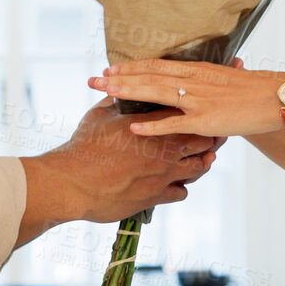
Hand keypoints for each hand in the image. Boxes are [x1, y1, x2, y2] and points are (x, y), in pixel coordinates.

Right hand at [44, 97, 224, 221]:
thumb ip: (115, 101)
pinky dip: (181, 187)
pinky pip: (182, 192)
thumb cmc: (83, 146)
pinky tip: (176, 183)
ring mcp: (163, 174)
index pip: (187, 113)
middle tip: (212, 135)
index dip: (198, 111)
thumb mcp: (99, 115)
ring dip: (201, 162)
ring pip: (199, 167)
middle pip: (203, 140)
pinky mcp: (156, 196)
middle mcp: (164, 148)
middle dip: (209, 137)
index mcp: (153, 124)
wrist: (72, 182)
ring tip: (201, 159)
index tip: (202, 110)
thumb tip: (118, 89)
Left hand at [90, 58, 284, 137]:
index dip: (131, 67)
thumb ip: (205, 80)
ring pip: (156, 93)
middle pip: (149, 76)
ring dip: (128, 92)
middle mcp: (193, 81)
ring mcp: (198, 101)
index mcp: (197, 71)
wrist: (276, 98)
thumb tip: (191, 80)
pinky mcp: (205, 121)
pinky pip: (174, 124)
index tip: (110, 67)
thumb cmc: (254, 91)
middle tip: (93, 79)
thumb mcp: (226, 78)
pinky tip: (133, 126)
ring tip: (105, 92)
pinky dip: (153, 125)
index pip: (157, 65)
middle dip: (119, 78)